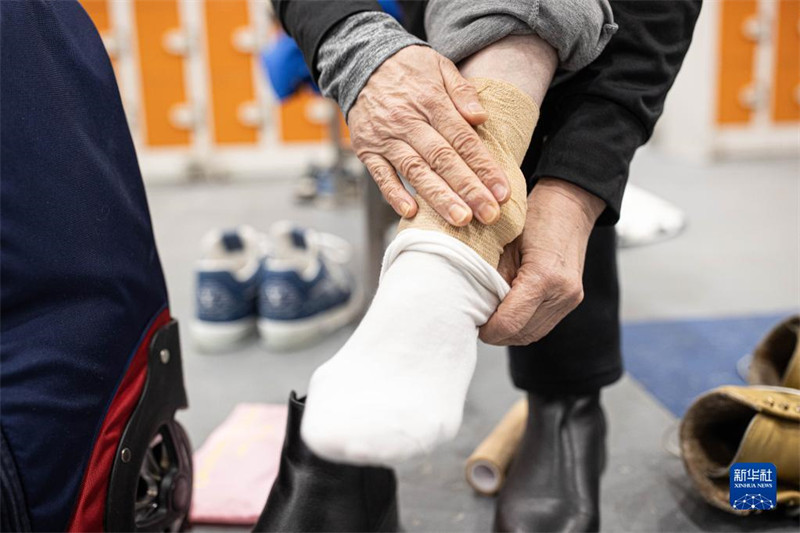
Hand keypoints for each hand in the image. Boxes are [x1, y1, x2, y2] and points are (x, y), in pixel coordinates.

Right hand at [349, 45, 509, 226]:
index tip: (501, 191)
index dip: (483, 167)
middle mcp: (408, 121)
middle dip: (468, 189)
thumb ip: (462, 92)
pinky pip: (381, 176)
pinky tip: (412, 212)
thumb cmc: (408, 68)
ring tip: (461, 219)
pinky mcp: (367, 150)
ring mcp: (386, 138)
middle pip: (443, 159)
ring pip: (415, 171)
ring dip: (439, 197)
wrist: (360, 62)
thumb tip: (481, 118)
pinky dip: (395, 195)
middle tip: (488, 214)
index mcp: (431, 101)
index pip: (463, 139)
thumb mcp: (440, 66)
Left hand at [480, 179, 605, 345]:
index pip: (510, 322)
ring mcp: (570, 298)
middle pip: (521, 333)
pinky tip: (508, 315)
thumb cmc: (535, 217)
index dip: (488, 330)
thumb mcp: (504, 244)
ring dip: (509, 333)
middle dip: (496, 333)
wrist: (569, 205)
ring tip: (490, 320)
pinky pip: (543, 325)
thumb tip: (475, 306)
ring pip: (532, 334)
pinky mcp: (572, 299)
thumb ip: (492, 278)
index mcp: (544, 277)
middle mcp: (562, 292)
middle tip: (476, 322)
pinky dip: (523, 325)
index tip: (473, 325)